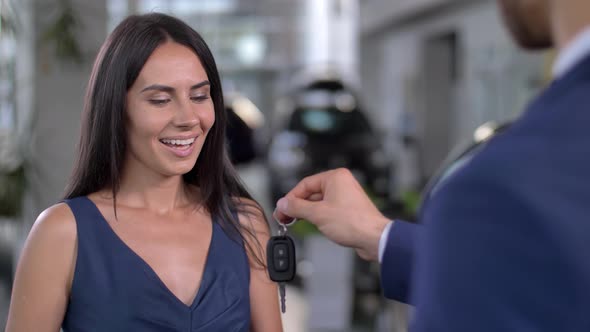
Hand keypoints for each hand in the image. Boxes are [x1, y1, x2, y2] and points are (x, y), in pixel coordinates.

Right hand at [273, 168, 390, 260]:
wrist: (374, 238)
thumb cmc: (354, 222)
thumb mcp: (317, 214)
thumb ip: (297, 208)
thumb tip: (283, 204)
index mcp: (335, 177)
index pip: (305, 184)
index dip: (291, 198)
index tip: (282, 209)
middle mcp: (341, 184)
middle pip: (311, 193)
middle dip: (297, 206)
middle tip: (284, 217)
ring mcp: (345, 197)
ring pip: (318, 202)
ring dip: (306, 212)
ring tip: (293, 222)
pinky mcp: (348, 210)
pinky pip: (327, 210)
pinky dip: (317, 216)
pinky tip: (310, 224)